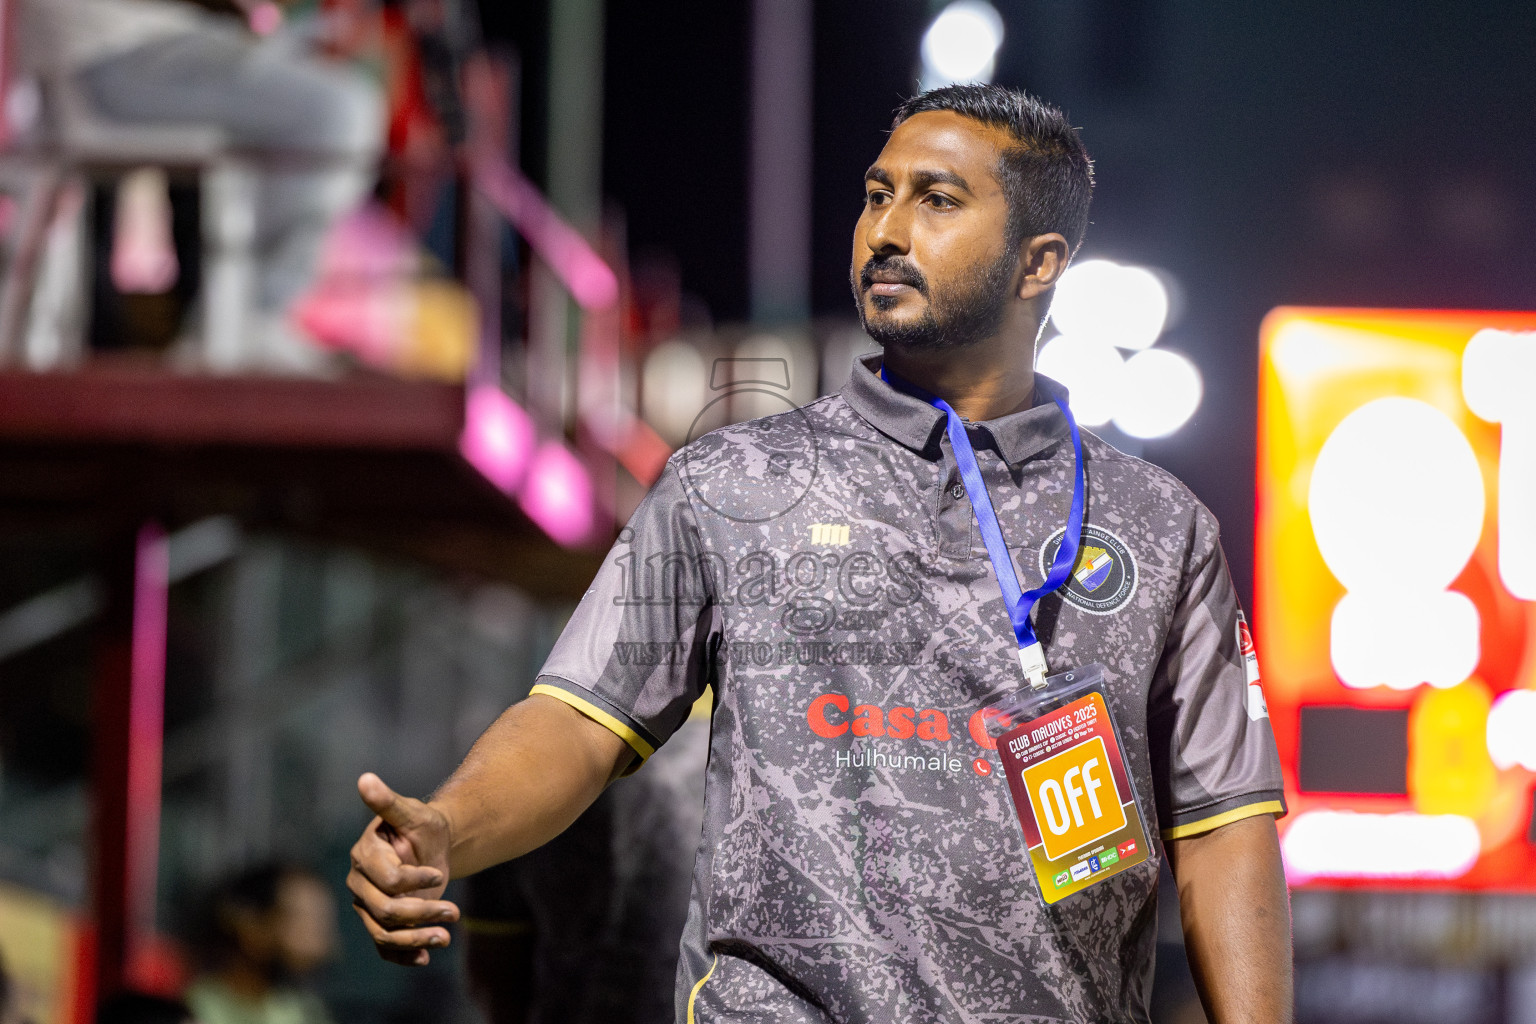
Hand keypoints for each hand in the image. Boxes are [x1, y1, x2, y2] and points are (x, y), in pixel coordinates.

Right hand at [347, 772, 459, 964]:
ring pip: (384, 933)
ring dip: (417, 939)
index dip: (414, 880)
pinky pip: (386, 946)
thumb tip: (364, 779)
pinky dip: (405, 955)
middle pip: (385, 911)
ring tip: (447, 937)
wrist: (433, 845)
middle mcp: (360, 882)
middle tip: (455, 912)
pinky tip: (426, 959)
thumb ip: (388, 802)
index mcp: (365, 854)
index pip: (387, 879)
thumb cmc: (423, 824)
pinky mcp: (379, 922)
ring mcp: (367, 905)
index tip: (440, 874)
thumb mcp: (412, 812)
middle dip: (422, 913)